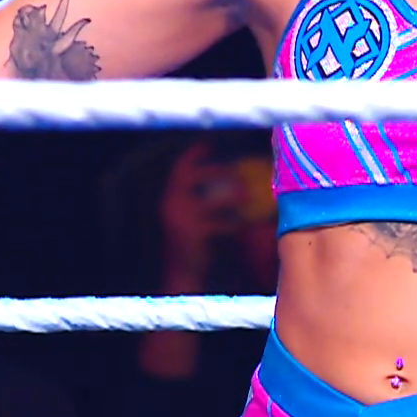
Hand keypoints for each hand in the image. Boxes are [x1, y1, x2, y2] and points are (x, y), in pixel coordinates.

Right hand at [158, 142, 245, 288]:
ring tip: (246, 195)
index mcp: (170, 199)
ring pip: (211, 200)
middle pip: (191, 177)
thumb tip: (222, 182)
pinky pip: (219, 222)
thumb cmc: (190, 242)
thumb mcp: (188, 218)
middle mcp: (172, 205)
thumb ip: (196, 202)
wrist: (181, 271)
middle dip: (214, 170)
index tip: (208, 145)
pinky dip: (232, 222)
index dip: (193, 156)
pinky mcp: (194, 233)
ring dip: (231, 196)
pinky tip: (241, 223)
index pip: (179, 170)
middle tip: (235, 169)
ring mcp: (182, 219)